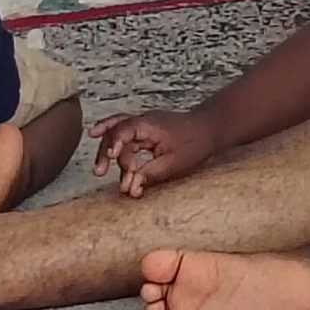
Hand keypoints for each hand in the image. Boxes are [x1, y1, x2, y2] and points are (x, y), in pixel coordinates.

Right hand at [91, 108, 221, 196]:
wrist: (210, 128)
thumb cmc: (195, 143)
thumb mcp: (173, 163)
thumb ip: (149, 174)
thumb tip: (129, 187)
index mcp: (150, 125)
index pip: (124, 130)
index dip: (114, 143)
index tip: (109, 157)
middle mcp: (143, 122)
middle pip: (115, 133)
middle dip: (106, 153)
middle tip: (99, 172)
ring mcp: (143, 125)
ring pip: (117, 135)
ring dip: (109, 153)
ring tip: (100, 171)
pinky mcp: (144, 132)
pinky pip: (124, 136)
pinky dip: (114, 144)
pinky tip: (101, 146)